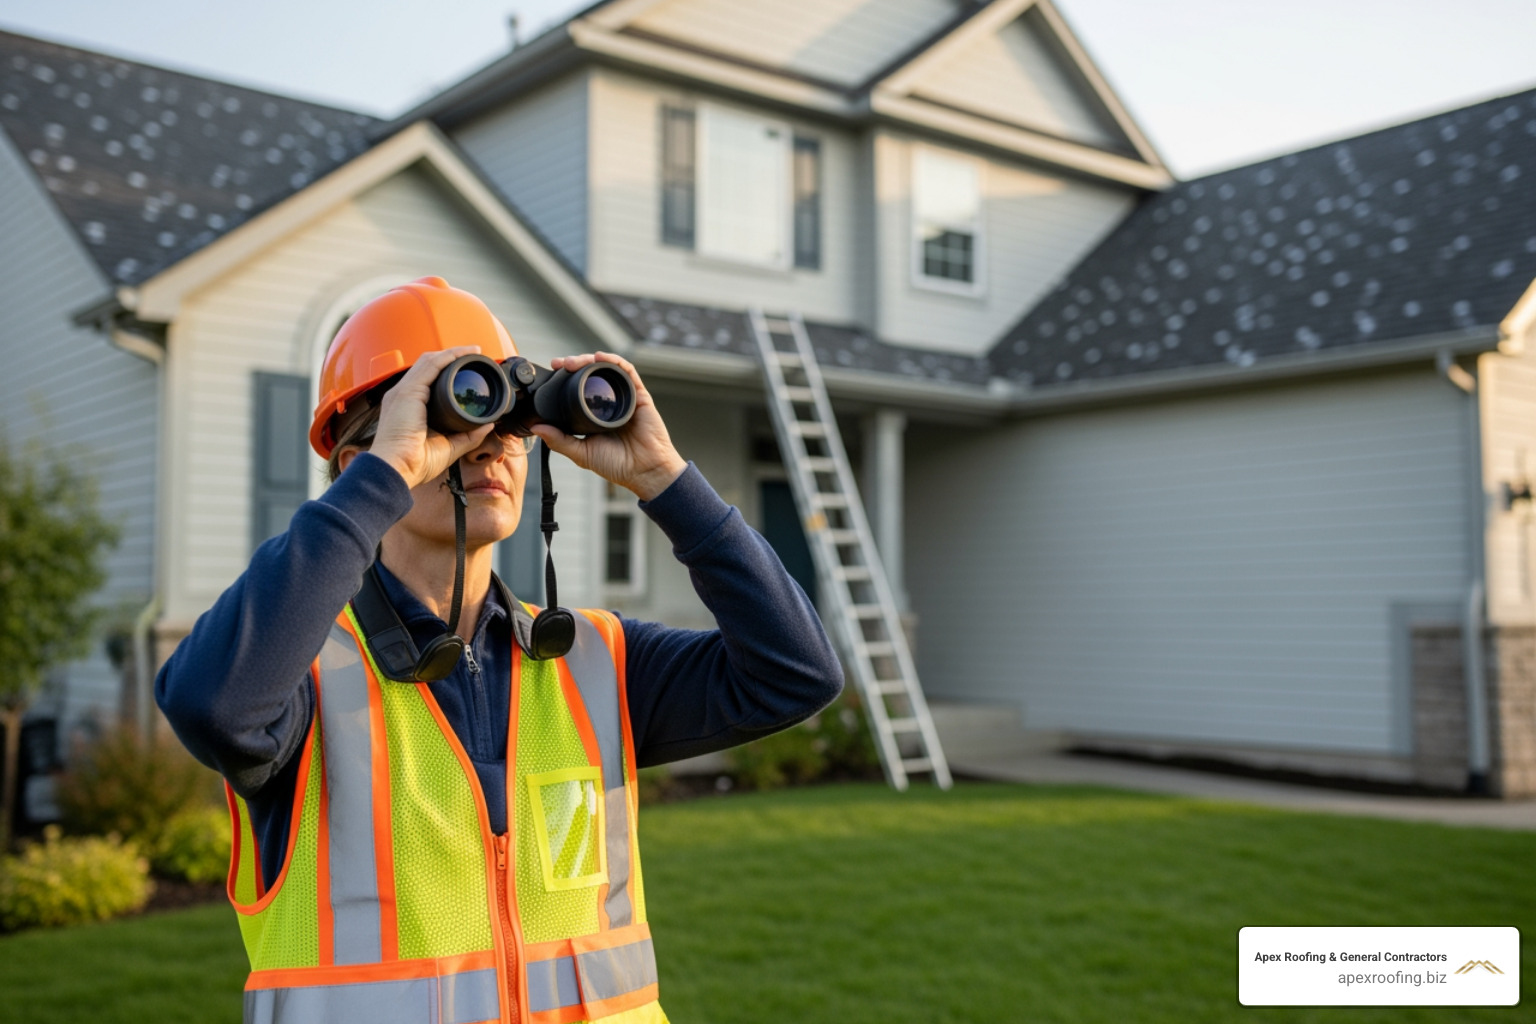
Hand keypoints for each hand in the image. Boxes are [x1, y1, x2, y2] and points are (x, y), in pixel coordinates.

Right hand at [369, 346, 495, 488]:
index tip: (468, 369)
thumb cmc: (415, 463)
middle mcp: (403, 395)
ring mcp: (404, 392)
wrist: (396, 469)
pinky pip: (430, 366)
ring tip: (473, 350)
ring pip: (429, 361)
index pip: (427, 380)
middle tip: (474, 355)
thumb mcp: (450, 446)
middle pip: (428, 366)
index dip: (447, 371)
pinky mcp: (408, 392)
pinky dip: (447, 357)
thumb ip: (469, 436)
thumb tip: (488, 425)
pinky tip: (462, 354)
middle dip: (451, 357)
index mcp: (408, 407)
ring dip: (452, 353)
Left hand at [529, 353, 686, 500]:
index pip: (577, 388)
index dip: (564, 378)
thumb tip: (536, 428)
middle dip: (574, 364)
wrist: (645, 471)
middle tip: (560, 364)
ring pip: (606, 368)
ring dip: (589, 359)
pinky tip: (601, 357)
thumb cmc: (617, 465)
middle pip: (590, 374)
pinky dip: (614, 360)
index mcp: (594, 413)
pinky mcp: (639, 395)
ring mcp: (624, 397)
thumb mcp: (582, 453)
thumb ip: (560, 441)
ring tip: (574, 362)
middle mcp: (609, 402)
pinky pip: (627, 371)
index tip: (552, 371)